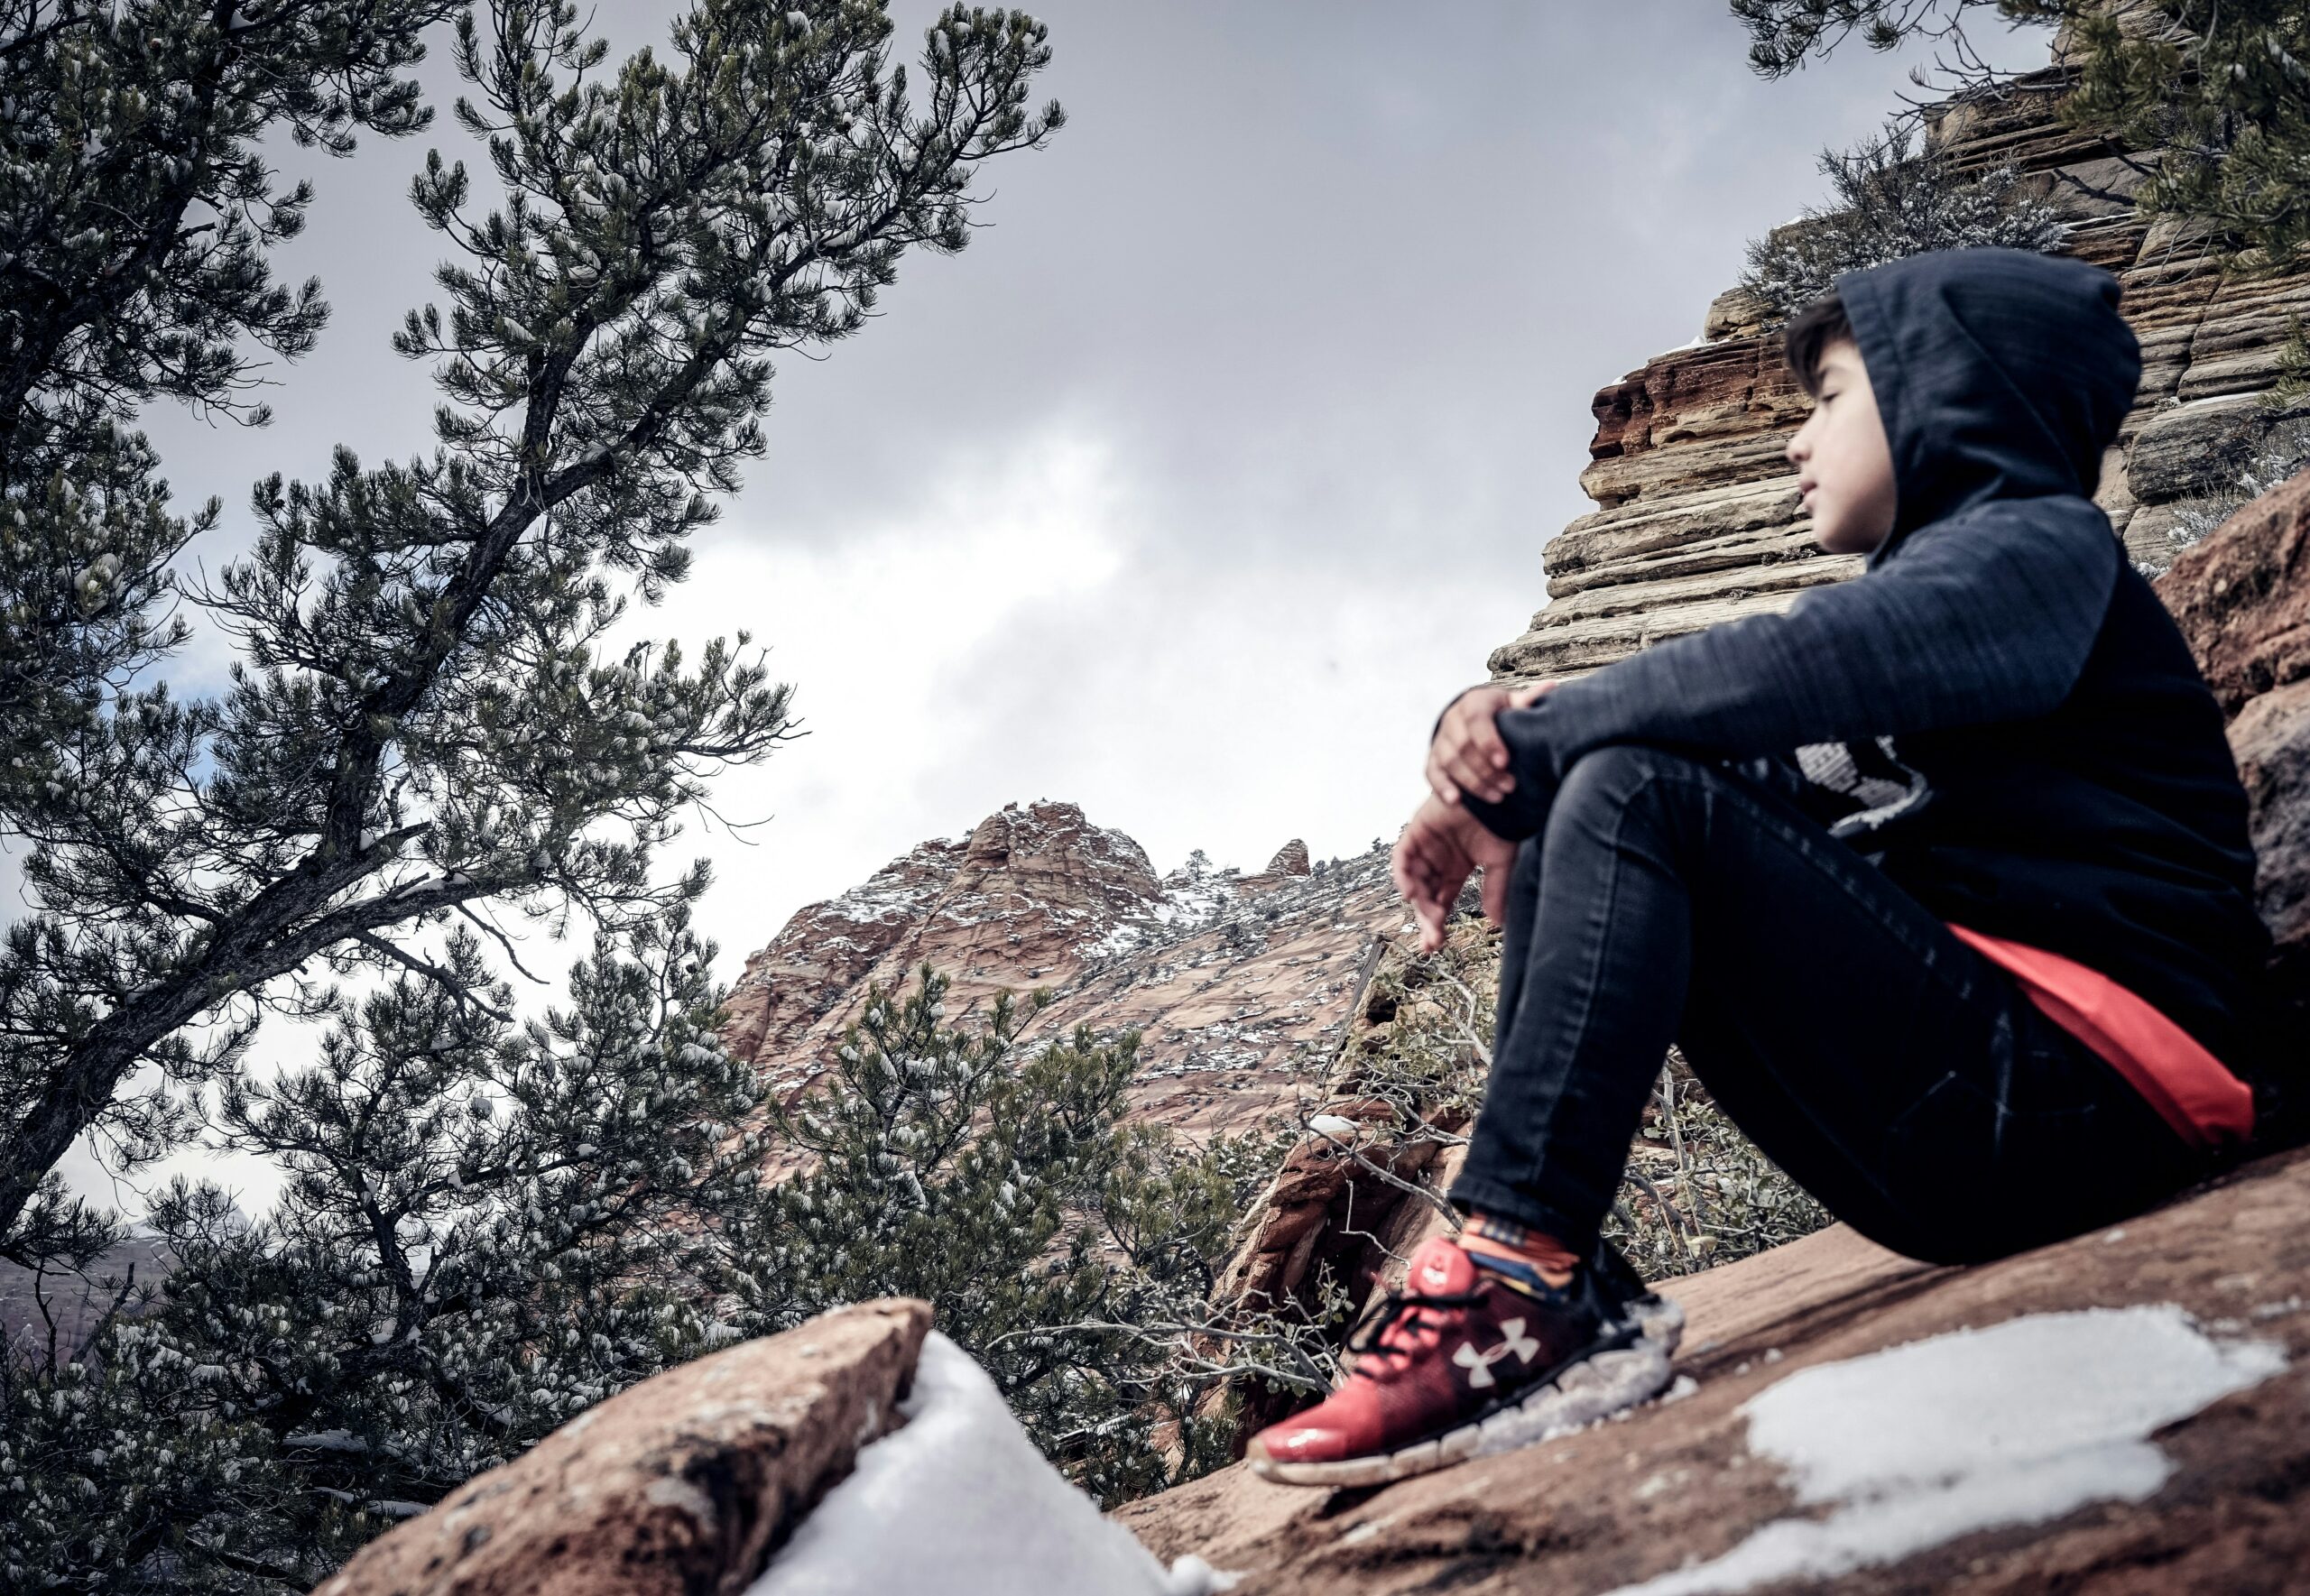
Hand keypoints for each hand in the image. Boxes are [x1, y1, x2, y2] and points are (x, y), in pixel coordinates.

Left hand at [1391, 794, 1518, 952]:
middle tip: (1432, 941)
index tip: (1436, 945)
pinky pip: (1402, 857)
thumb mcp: (1500, 864)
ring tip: (1431, 919)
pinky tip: (1412, 893)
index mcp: (1455, 869)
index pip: (1440, 902)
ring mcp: (1426, 846)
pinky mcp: (1417, 830)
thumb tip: (1496, 924)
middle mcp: (1437, 860)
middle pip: (1425, 896)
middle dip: (1427, 920)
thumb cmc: (1503, 823)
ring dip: (1419, 902)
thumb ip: (1495, 892)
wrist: (1500, 795)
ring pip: (1413, 880)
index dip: (1436, 923)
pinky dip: (1403, 875)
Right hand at [1426, 680, 1555, 807]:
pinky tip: (1456, 801)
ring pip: (1450, 761)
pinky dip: (1443, 787)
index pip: (1476, 720)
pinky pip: (1432, 773)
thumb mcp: (1513, 705)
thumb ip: (1527, 701)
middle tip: (1510, 786)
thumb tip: (1551, 687)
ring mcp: (1440, 738)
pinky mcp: (1433, 757)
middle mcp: (1453, 718)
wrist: (1473, 718)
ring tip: (1498, 797)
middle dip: (1486, 769)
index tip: (1506, 762)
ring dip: (1473, 782)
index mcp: (1474, 702)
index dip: (1489, 742)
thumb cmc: (1501, 713)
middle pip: (1463, 745)